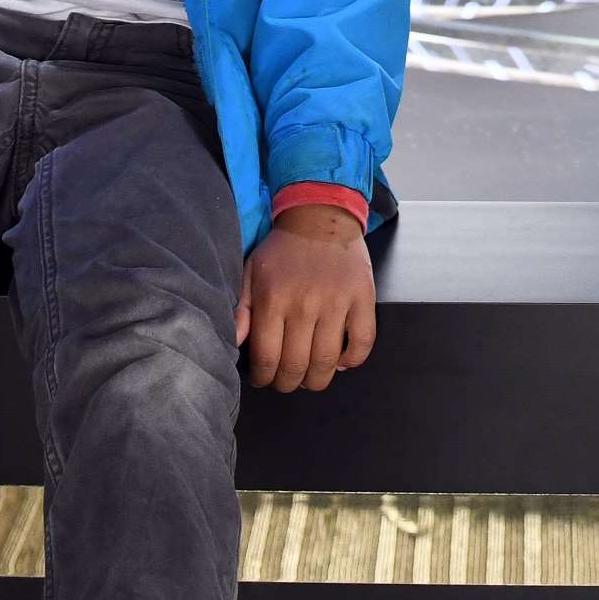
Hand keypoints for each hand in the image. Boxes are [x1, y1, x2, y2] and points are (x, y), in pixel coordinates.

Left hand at [238, 204, 375, 391]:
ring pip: (327, 362)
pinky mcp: (363, 298)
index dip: (264, 378)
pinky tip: (341, 360)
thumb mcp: (251, 273)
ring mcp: (337, 302)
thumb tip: (235, 344)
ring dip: (317, 379)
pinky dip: (352, 360)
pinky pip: (363, 342)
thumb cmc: (282, 249)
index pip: (267, 359)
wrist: (321, 216)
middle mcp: (304, 304)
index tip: (264, 378)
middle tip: (286, 380)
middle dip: (288, 383)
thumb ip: (240, 310)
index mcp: (273, 299)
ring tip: (310, 377)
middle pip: (296, 366)